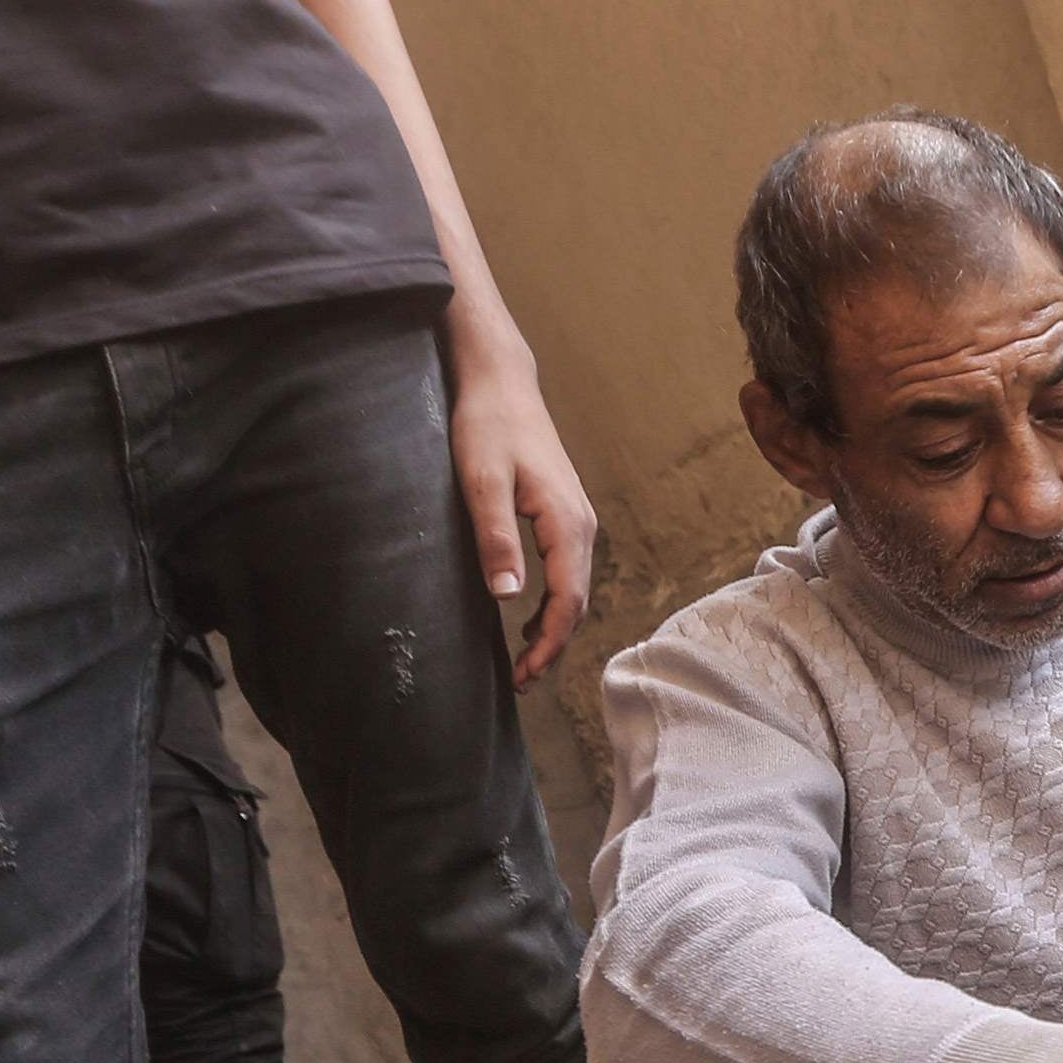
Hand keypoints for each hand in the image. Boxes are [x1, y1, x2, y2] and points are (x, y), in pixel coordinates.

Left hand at [450, 315, 602, 689]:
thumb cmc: (487, 425)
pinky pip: (567, 572)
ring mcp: (576, 520)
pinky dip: (552, 604)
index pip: (567, 603)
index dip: (548, 646)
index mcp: (567, 524)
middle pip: (577, 604)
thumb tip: (509, 596)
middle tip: (520, 682)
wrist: (500, 381)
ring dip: (553, 629)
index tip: (523, 676)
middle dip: (552, 647)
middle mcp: (582, 526)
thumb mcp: (481, 482)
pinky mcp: (563, 514)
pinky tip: (526, 615)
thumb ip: (497, 538)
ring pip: (574, 590)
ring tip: (523, 660)